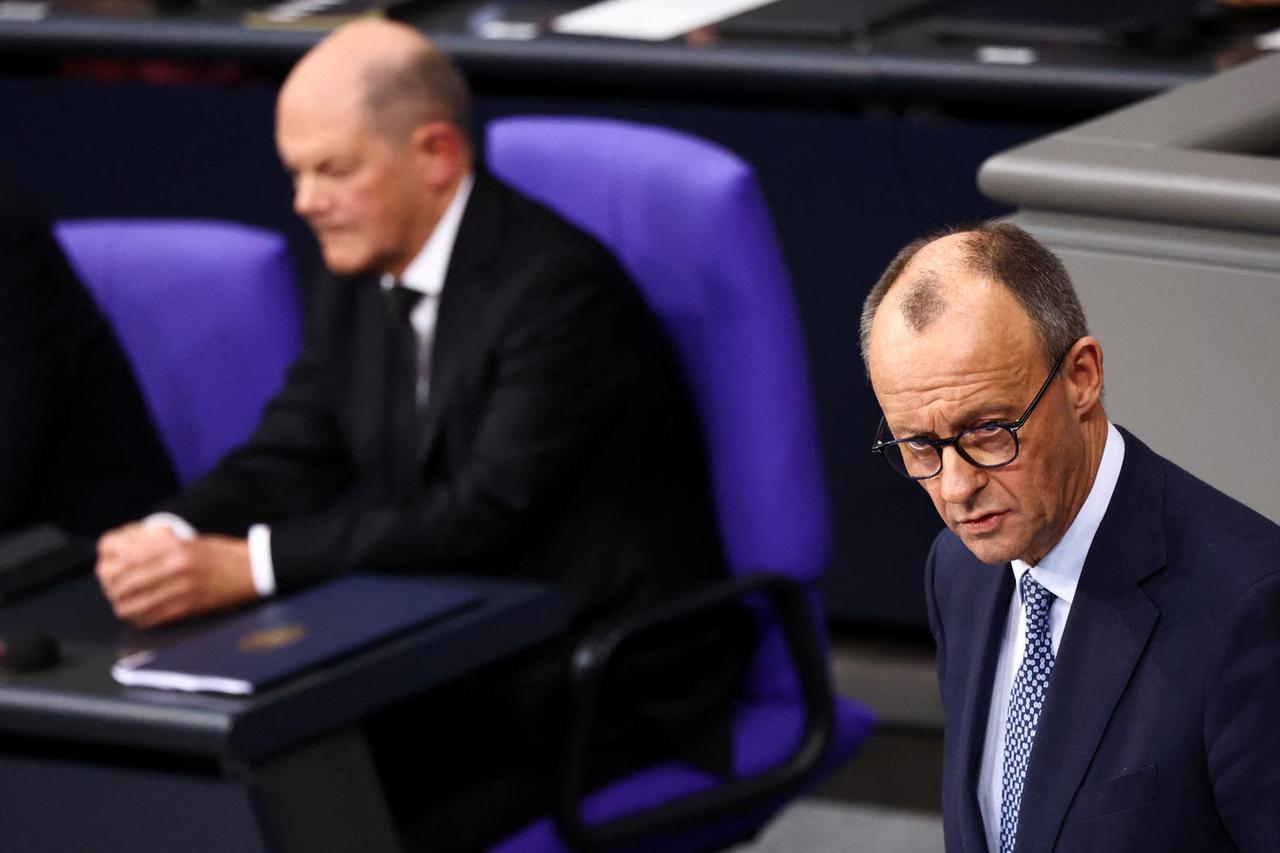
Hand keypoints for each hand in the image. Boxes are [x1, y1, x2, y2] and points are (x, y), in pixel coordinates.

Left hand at [96, 524, 256, 627]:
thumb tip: (122, 552)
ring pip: (131, 603)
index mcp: (173, 545)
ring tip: (121, 599)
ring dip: (120, 602)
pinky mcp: (187, 608)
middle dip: (109, 582)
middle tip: (109, 583)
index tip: (106, 560)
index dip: (107, 557)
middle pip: (122, 579)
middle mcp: (174, 566)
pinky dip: (137, 617)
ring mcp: (180, 589)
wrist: (252, 569)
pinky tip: (137, 611)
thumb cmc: (220, 553)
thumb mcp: (187, 539)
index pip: (124, 553)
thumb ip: (156, 545)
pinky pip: (149, 618)